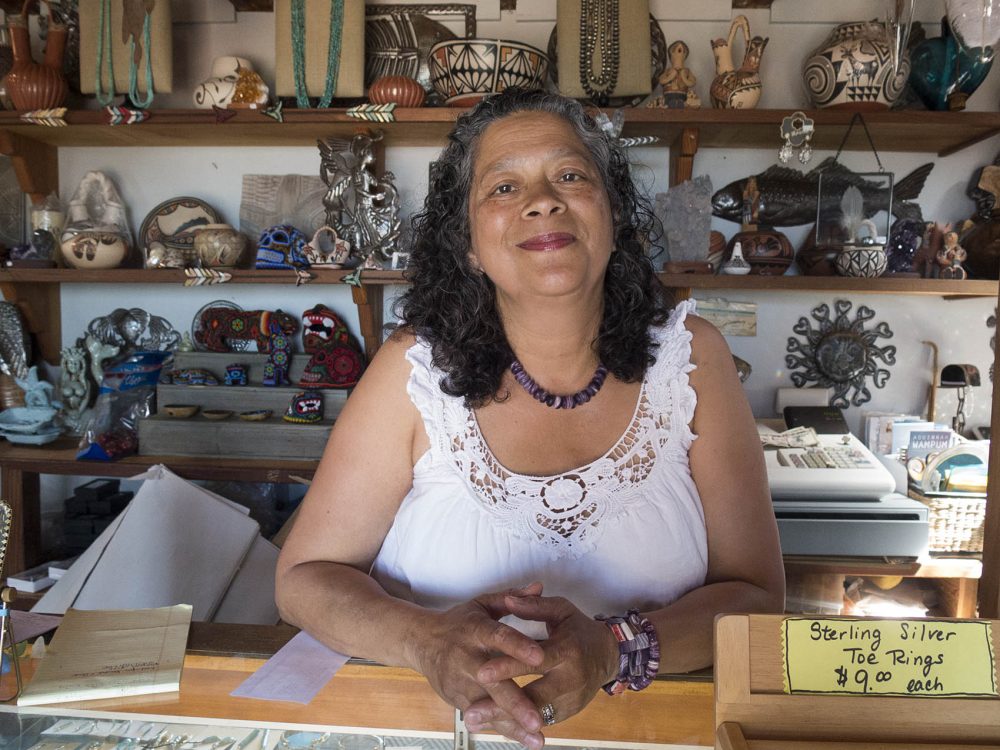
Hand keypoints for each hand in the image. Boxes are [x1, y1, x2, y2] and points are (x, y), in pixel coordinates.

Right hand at [404, 584, 547, 746]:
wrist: (420, 642)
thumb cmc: (459, 622)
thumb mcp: (482, 605)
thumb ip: (512, 598)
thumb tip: (539, 587)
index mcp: (475, 630)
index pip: (499, 637)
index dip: (518, 647)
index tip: (540, 658)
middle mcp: (466, 658)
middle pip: (492, 682)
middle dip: (515, 702)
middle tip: (538, 718)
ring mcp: (459, 682)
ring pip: (487, 706)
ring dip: (511, 724)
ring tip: (537, 738)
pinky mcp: (457, 699)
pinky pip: (482, 716)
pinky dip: (502, 728)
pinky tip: (522, 739)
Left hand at [463, 595, 618, 737]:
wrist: (608, 656)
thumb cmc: (579, 629)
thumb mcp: (561, 610)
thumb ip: (533, 606)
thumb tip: (508, 599)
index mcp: (567, 651)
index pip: (534, 661)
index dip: (508, 667)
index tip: (482, 673)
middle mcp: (570, 679)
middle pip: (533, 696)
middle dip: (501, 706)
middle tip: (470, 713)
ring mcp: (570, 699)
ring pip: (534, 714)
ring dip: (504, 720)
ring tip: (475, 722)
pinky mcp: (568, 712)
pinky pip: (540, 720)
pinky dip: (516, 725)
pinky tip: (492, 725)